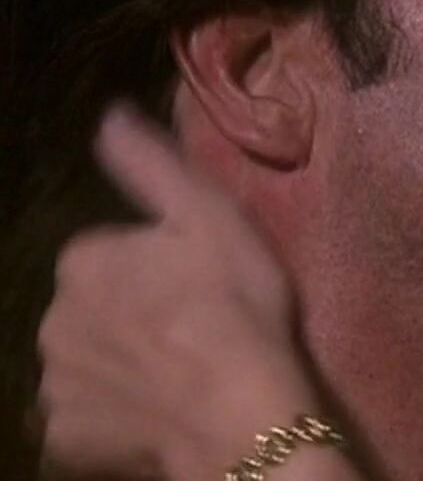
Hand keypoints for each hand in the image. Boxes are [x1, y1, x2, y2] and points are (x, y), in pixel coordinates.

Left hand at [37, 104, 357, 479]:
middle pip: (91, 308)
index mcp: (84, 260)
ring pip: (85, 361)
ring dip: (117, 363)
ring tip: (177, 374)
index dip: (154, 268)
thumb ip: (151, 165)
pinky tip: (153, 412)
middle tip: (189, 328)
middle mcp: (51, 318)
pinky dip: (110, 414)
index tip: (195, 284)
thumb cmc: (232, 304)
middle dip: (127, 313)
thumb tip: (111, 115)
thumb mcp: (207, 215)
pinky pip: (83, 417)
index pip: (108, 255)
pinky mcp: (64, 438)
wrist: (239, 409)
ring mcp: (54, 384)